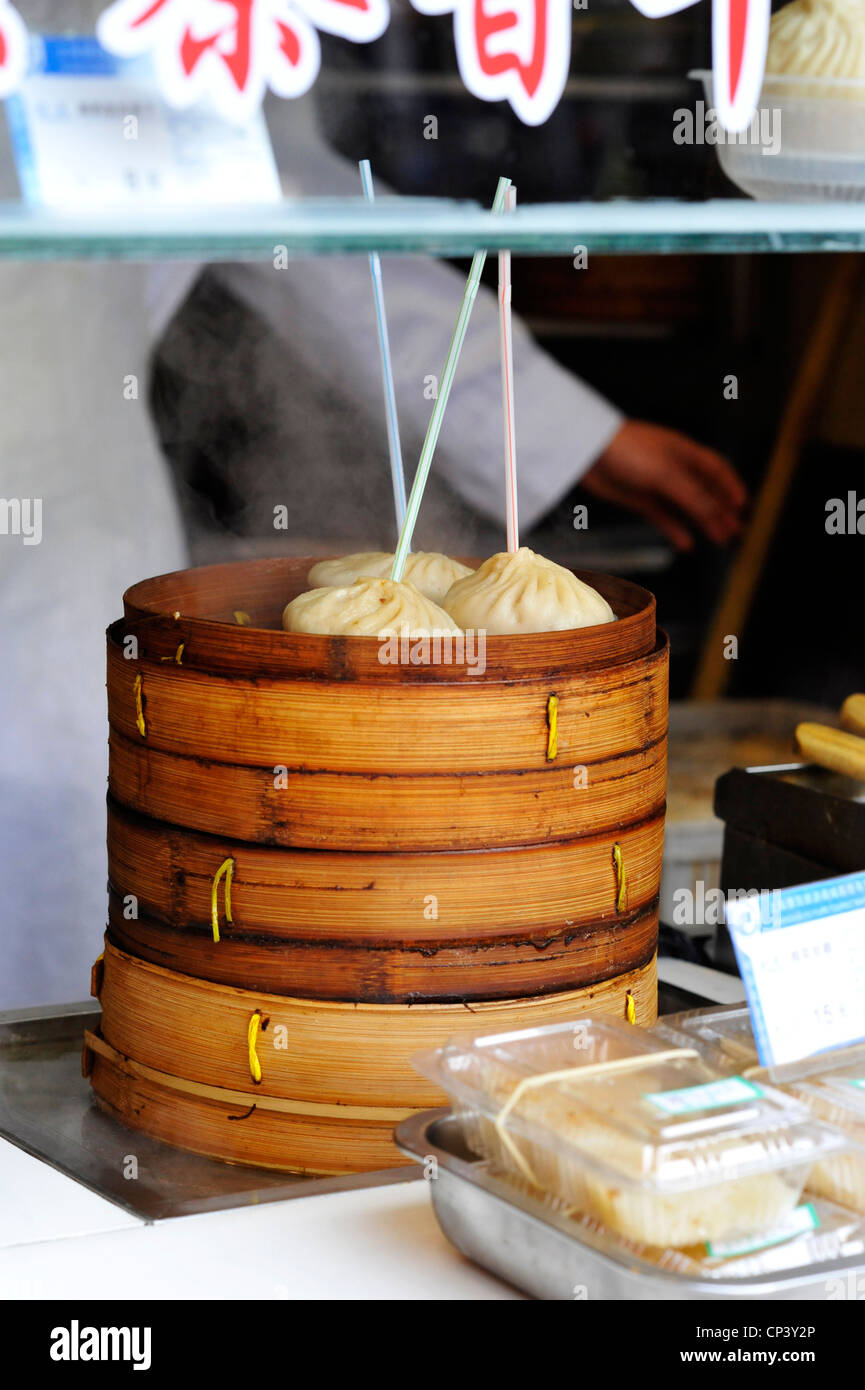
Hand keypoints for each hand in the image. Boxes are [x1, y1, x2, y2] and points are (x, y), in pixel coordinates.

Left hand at [581, 420, 746, 550]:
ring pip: (687, 506)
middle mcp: (674, 467)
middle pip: (705, 491)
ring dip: (703, 523)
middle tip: (736, 532)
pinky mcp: (639, 497)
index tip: (743, 507)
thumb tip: (718, 514)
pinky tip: (686, 544)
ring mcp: (656, 483)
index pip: (716, 469)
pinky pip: (664, 516)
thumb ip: (693, 495)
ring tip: (719, 540)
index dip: (731, 487)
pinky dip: (676, 530)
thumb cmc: (628, 450)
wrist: (586, 451)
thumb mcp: (666, 473)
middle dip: (721, 511)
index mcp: (686, 452)